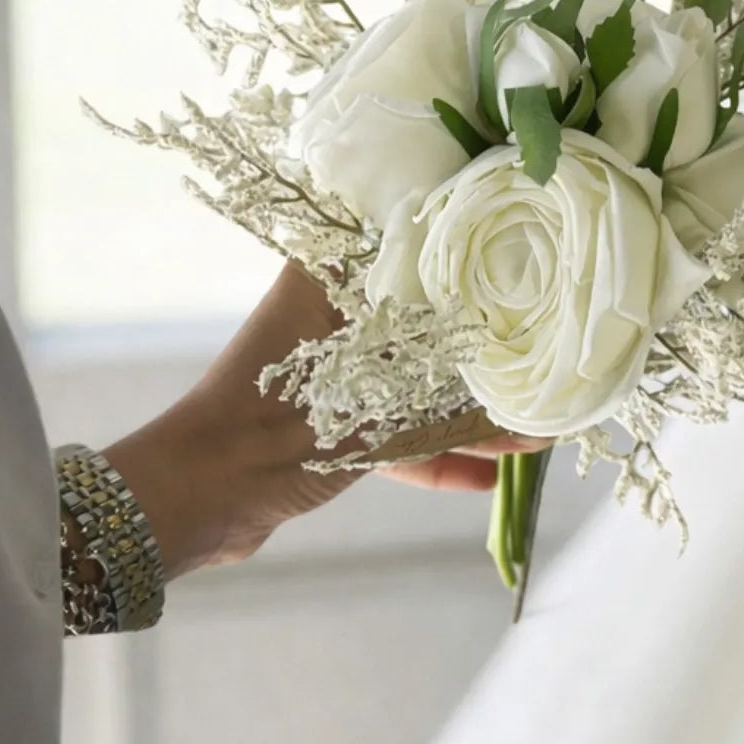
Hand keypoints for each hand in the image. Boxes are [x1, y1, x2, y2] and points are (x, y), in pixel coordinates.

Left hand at [104, 262, 529, 578]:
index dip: (471, 258)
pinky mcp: (332, 432)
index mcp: (329, 279)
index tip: (529, 265)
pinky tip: (490, 476)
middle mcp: (334, 320)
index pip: (412, 248)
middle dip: (484, 348)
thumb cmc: (269, 419)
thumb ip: (434, 374)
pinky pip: (397, 436)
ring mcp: (334, 379)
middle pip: (427, 324)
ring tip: (535, 427)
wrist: (197, 495)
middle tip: (546, 353)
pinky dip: (437, 456)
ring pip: (418, 385)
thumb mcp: (362, 382)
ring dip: (470, 411)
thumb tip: (500, 354)